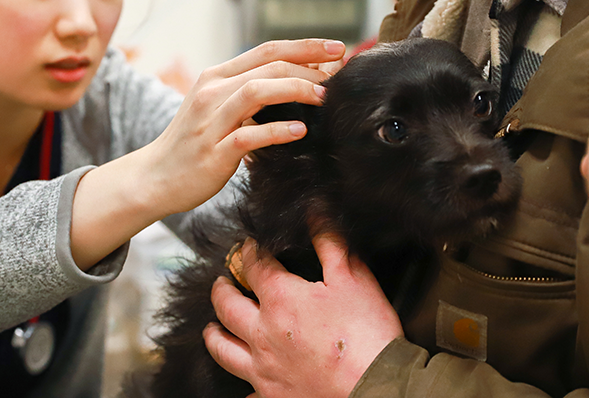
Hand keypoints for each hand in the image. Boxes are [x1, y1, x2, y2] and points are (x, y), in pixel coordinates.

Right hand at [142, 39, 344, 215]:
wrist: (155, 177)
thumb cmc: (196, 142)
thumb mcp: (219, 107)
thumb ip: (251, 91)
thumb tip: (299, 79)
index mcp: (216, 77)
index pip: (266, 50)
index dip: (304, 46)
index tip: (337, 48)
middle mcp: (212, 93)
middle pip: (268, 66)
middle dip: (308, 65)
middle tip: (338, 74)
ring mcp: (211, 122)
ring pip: (257, 92)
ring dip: (296, 90)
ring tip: (323, 98)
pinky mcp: (213, 152)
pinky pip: (249, 136)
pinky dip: (277, 130)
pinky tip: (300, 131)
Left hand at [205, 233, 402, 397]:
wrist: (376, 388)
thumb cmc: (367, 333)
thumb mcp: (352, 277)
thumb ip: (329, 241)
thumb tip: (315, 209)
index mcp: (281, 300)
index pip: (254, 267)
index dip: (249, 252)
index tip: (248, 246)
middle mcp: (262, 333)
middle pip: (227, 307)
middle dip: (221, 289)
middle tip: (221, 282)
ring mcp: (263, 369)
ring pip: (223, 349)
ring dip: (214, 335)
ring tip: (211, 328)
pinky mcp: (271, 396)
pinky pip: (245, 391)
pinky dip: (241, 385)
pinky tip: (242, 383)